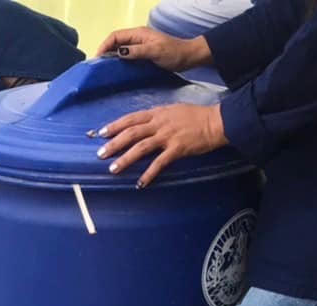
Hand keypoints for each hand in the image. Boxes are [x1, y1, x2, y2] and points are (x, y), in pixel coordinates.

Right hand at [96, 27, 211, 72]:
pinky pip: (125, 54)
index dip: (104, 46)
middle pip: (115, 41)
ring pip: (119, 48)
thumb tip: (118, 52)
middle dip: (104, 51)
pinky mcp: (142, 52)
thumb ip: (137, 51)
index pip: (115, 36)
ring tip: (103, 69)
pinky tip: (115, 69)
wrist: (188, 57)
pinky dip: (118, 60)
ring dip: (110, 56)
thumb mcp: (155, 52)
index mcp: (138, 34)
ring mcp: (139, 45)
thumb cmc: (173, 54)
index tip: (97, 59)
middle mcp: (137, 37)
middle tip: (96, 66)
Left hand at [96, 103, 226, 187]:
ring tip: (113, 169)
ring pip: (141, 147)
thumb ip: (157, 118)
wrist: (216, 122)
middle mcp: (160, 123)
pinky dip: (149, 173)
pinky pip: (160, 162)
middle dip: (114, 143)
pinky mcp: (177, 149)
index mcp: (158, 113)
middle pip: (131, 132)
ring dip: (125, 158)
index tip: (100, 133)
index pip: (131, 118)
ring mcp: (168, 136)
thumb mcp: (173, 111)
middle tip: (100, 154)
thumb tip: (142, 126)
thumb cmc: (196, 117)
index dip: (114, 125)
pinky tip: (140, 183)